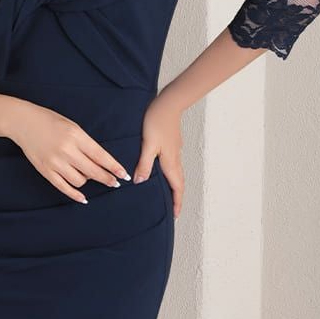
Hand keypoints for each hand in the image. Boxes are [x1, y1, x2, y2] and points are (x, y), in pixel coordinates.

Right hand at [6, 103, 130, 204]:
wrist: (24, 122)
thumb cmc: (51, 122)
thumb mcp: (73, 127)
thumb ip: (86, 144)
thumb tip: (101, 163)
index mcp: (76, 136)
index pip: (100, 156)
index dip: (114, 167)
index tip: (124, 174)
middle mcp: (66, 150)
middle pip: (93, 171)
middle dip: (107, 178)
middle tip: (115, 182)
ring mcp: (55, 162)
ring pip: (80, 181)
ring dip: (88, 181)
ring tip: (88, 175)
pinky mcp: (45, 171)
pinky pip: (63, 187)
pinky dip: (75, 194)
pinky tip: (83, 198)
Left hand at [132, 94, 183, 218]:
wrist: (168, 104)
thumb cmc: (157, 121)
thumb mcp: (148, 144)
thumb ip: (144, 164)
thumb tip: (140, 182)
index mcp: (170, 161)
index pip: (176, 187)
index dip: (176, 202)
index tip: (175, 215)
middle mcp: (175, 158)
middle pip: (179, 183)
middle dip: (177, 198)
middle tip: (173, 210)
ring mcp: (175, 151)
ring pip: (176, 174)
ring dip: (174, 186)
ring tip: (168, 195)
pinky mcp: (172, 144)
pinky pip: (173, 165)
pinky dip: (171, 174)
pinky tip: (162, 172)